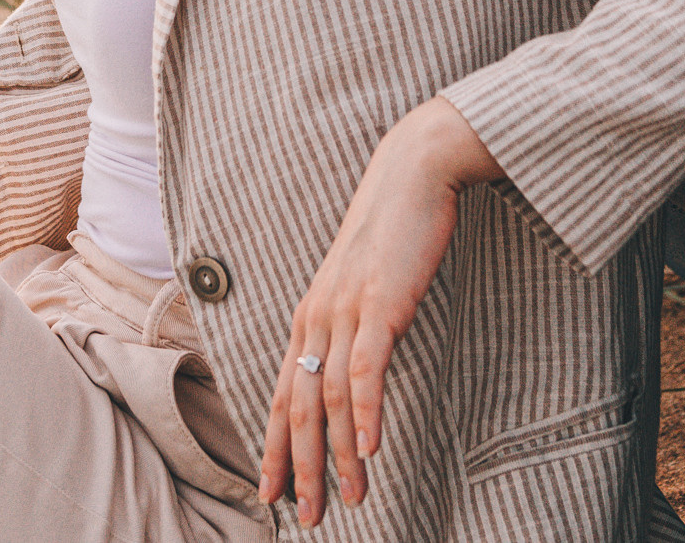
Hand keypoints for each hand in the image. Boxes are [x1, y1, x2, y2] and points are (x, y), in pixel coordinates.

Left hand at [258, 96, 500, 525]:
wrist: (411, 174)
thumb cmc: (392, 230)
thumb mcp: (361, 283)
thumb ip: (351, 322)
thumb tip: (352, 362)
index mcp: (308, 317)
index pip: (280, 395)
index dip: (274, 448)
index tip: (273, 494)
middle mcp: (315, 318)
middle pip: (296, 407)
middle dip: (300, 468)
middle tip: (306, 517)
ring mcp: (344, 312)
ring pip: (329, 398)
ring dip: (338, 456)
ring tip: (350, 500)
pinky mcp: (379, 305)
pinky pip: (366, 370)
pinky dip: (364, 413)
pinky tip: (369, 450)